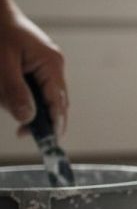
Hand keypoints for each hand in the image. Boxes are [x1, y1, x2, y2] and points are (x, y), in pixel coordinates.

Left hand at [0, 3, 67, 136]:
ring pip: (43, 95)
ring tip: (3, 96)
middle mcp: (54, 65)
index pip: (58, 102)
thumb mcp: (2, 66)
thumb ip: (15, 93)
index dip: (54, 124)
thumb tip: (27, 119)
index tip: (48, 144)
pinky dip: (21, 94)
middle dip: (40, 118)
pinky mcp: (37, 64)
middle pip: (55, 102)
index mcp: (51, 64)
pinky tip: (5, 91)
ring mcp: (47, 64)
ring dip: (25, 103)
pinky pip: (34, 86)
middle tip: (21, 133)